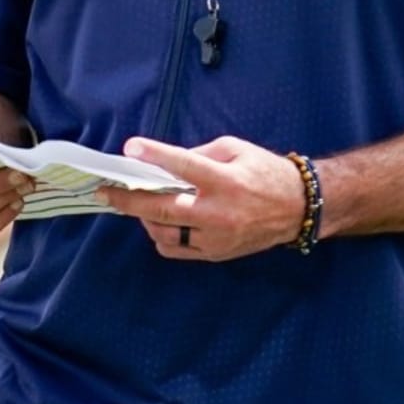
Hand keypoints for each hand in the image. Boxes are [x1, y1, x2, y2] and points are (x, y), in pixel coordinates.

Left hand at [96, 135, 305, 260]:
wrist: (297, 208)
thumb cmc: (264, 172)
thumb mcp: (235, 149)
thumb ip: (199, 155)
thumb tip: (165, 162)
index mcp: (226, 181)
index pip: (184, 167)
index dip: (155, 156)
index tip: (130, 148)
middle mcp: (219, 213)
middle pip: (162, 209)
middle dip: (128, 200)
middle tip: (105, 192)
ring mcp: (216, 238)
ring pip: (163, 233)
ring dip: (144, 217)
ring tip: (136, 202)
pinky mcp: (215, 254)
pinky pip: (175, 249)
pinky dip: (160, 234)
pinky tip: (158, 220)